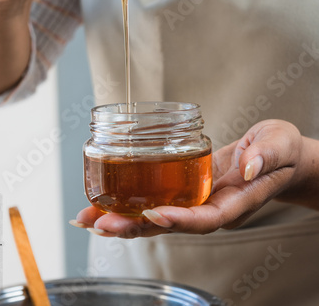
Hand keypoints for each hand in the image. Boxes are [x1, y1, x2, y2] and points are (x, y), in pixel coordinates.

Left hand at [72, 119, 310, 237]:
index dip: (180, 220)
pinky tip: (106, 200)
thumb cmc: (281, 150)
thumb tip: (249, 165)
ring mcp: (199, 200)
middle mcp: (213, 207)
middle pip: (172, 224)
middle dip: (136, 226)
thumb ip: (267, 155)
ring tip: (89, 216)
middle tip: (100, 223)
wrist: (278, 154)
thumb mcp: (279, 144)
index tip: (154, 215)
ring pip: (159, 216)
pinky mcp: (189, 187)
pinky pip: (159, 199)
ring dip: (125, 218)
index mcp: (236, 202)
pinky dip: (133, 201)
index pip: (207, 218)